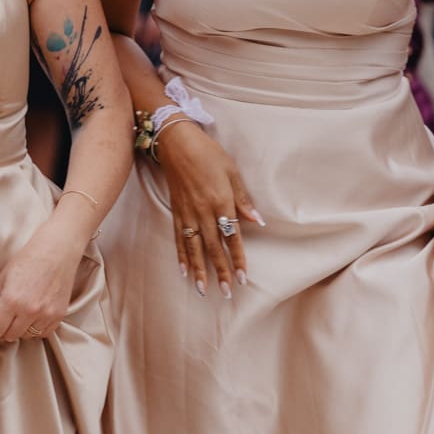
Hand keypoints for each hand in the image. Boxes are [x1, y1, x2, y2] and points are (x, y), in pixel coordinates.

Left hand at [0, 219, 86, 343]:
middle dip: (4, 331)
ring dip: (21, 330)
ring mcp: (46, 314)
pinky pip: (43, 332)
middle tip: (3, 322)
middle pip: (10, 336)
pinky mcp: (59, 315)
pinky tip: (34, 317)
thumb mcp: (4, 276)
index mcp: (12, 300)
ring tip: (20, 316)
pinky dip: (36, 328)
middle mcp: (29, 311)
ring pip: (27, 336)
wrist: (57, 250)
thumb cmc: (29, 258)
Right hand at [158, 122, 263, 298]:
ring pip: (193, 247)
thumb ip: (242, 198)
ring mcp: (187, 213)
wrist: (176, 142)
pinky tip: (183, 269)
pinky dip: (181, 255)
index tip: (242, 276)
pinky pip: (179, 238)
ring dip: (199, 269)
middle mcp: (202, 211)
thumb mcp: (231, 171)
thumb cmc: (207, 153)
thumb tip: (256, 221)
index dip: (237, 257)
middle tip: (225, 292)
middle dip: (220, 270)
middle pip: (212, 247)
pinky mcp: (176, 211)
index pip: (231, 235)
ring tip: (202, 289)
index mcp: (219, 201)